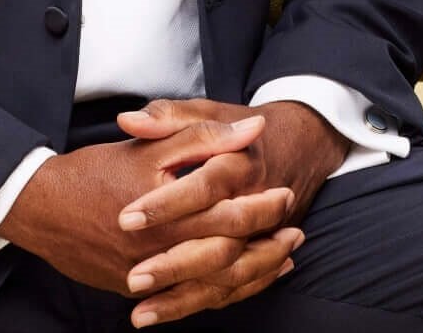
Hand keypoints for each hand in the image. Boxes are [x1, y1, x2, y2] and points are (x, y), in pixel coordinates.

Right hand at [0, 111, 299, 321]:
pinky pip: (189, 300)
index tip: (285, 196)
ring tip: (281, 262)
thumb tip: (252, 129)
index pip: (230, 217)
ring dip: (252, 274)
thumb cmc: (94, 172)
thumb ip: (202, 138)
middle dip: (267, 247)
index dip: (263, 208)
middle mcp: (163, 252)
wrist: (39, 208)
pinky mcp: (137, 290)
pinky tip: (238, 282)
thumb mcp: (149, 146)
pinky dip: (220, 291)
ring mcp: (149, 277)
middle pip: (229, 258)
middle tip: (294, 233)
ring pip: (213, 286)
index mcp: (169, 214)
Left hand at [108, 97, 348, 324]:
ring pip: (226, 276)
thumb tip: (128, 121)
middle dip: (174, 264)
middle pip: (218, 243)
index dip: (165, 204)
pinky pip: (233, 289)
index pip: (203, 188)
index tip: (125, 219)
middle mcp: (254, 204)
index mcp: (239, 164)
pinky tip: (162, 314)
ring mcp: (262, 236)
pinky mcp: (259, 255)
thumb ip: (167, 116)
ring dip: (183, 298)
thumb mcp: (204, 111)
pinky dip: (202, 304)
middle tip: (132, 277)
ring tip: (140, 313)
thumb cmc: (236, 128)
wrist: (297, 145)